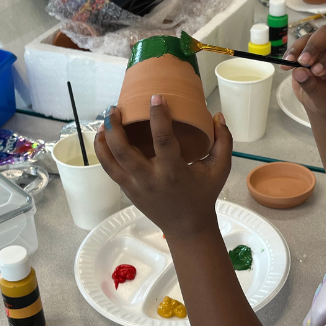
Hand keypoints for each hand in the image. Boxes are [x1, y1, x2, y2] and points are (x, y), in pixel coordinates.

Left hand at [95, 96, 232, 238]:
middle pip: (124, 151)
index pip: (163, 141)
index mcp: (174, 173)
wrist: (187, 227)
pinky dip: (102, 151)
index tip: (155, 97)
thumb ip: (223, 142)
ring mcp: (135, 186)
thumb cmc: (203, 196)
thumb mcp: (220, 170)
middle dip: (116, 127)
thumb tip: (218, 115)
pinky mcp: (127, 190)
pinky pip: (109, 169)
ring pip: (111, 160)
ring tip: (106, 118)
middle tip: (116, 107)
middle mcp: (150, 179)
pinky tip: (102, 135)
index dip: (158, 117)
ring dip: (104, 137)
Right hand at [283, 26, 325, 116]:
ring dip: (298, 49)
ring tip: (289, 63)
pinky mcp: (309, 48)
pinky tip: (285, 65)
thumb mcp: (324, 100)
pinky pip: (299, 44)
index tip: (315, 71)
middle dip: (313, 46)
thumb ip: (314, 87)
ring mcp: (323, 45)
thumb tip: (299, 72)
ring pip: (310, 37)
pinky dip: (291, 53)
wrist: (321, 101)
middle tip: (302, 62)